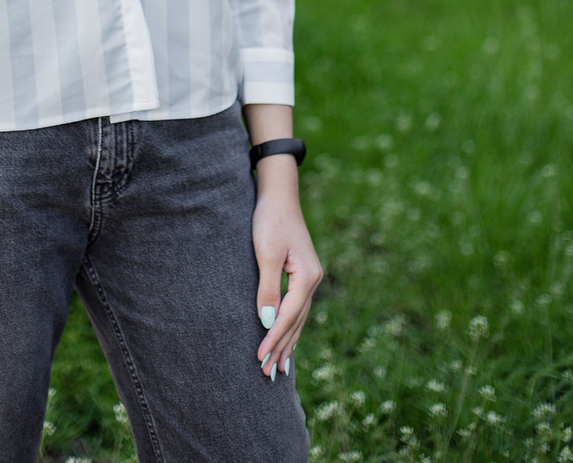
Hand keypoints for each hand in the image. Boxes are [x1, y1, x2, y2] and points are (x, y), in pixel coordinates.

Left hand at [252, 167, 324, 380]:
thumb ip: (268, 288)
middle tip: (268, 374)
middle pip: (296, 322)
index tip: (260, 357)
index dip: (273, 338)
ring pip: (298, 319)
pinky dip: (290, 328)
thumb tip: (266, 320)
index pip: (288, 315)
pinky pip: (297, 310)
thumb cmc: (270, 221)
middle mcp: (313, 280)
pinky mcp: (301, 277)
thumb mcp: (266, 254)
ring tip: (279, 368)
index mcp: (307, 276)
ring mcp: (309, 279)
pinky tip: (287, 341)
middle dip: (282, 348)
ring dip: (287, 343)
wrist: (279, 197)